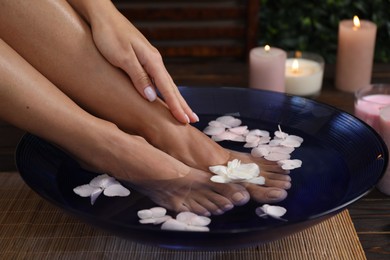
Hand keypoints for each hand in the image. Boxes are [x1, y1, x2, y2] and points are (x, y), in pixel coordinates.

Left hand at [88, 7, 197, 123]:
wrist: (101, 14)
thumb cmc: (109, 35)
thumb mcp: (122, 58)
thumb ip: (138, 77)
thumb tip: (151, 97)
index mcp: (152, 61)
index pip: (167, 89)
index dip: (176, 106)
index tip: (185, 120)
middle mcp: (154, 60)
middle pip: (172, 87)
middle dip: (183, 105)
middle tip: (193, 120)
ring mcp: (149, 59)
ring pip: (166, 83)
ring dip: (176, 99)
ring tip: (184, 111)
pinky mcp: (142, 59)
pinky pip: (158, 79)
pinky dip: (165, 91)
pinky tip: (166, 96)